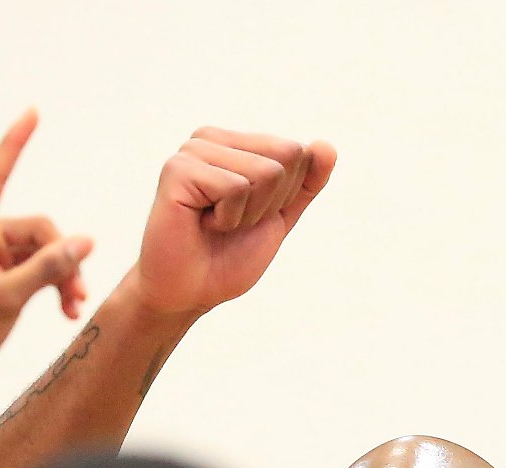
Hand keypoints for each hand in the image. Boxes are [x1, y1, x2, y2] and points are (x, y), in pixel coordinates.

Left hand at [0, 111, 95, 395]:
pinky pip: (36, 273)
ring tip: (73, 309)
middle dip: (63, 259)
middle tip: (76, 295)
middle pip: (39, 230)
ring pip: (42, 254)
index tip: (32, 113)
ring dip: (62, 279)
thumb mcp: (7, 298)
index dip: (15, 143)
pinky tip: (66, 313)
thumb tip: (85, 241)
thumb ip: (48, 268)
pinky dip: (53, 289)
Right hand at [129, 128, 335, 316]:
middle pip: (287, 156)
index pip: (296, 151)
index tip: (250, 216)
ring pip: (266, 172)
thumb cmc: (228, 256)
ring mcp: (192, 150)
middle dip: (270, 203)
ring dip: (248, 214)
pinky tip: (201, 223)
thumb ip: (305, 184)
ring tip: (216, 224)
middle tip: (232, 222)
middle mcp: (212, 138)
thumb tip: (327, 146)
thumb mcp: (279, 218)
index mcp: (235, 143)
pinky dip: (228, 219)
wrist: (189, 292)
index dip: (284, 196)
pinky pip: (236, 188)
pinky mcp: (178, 169)